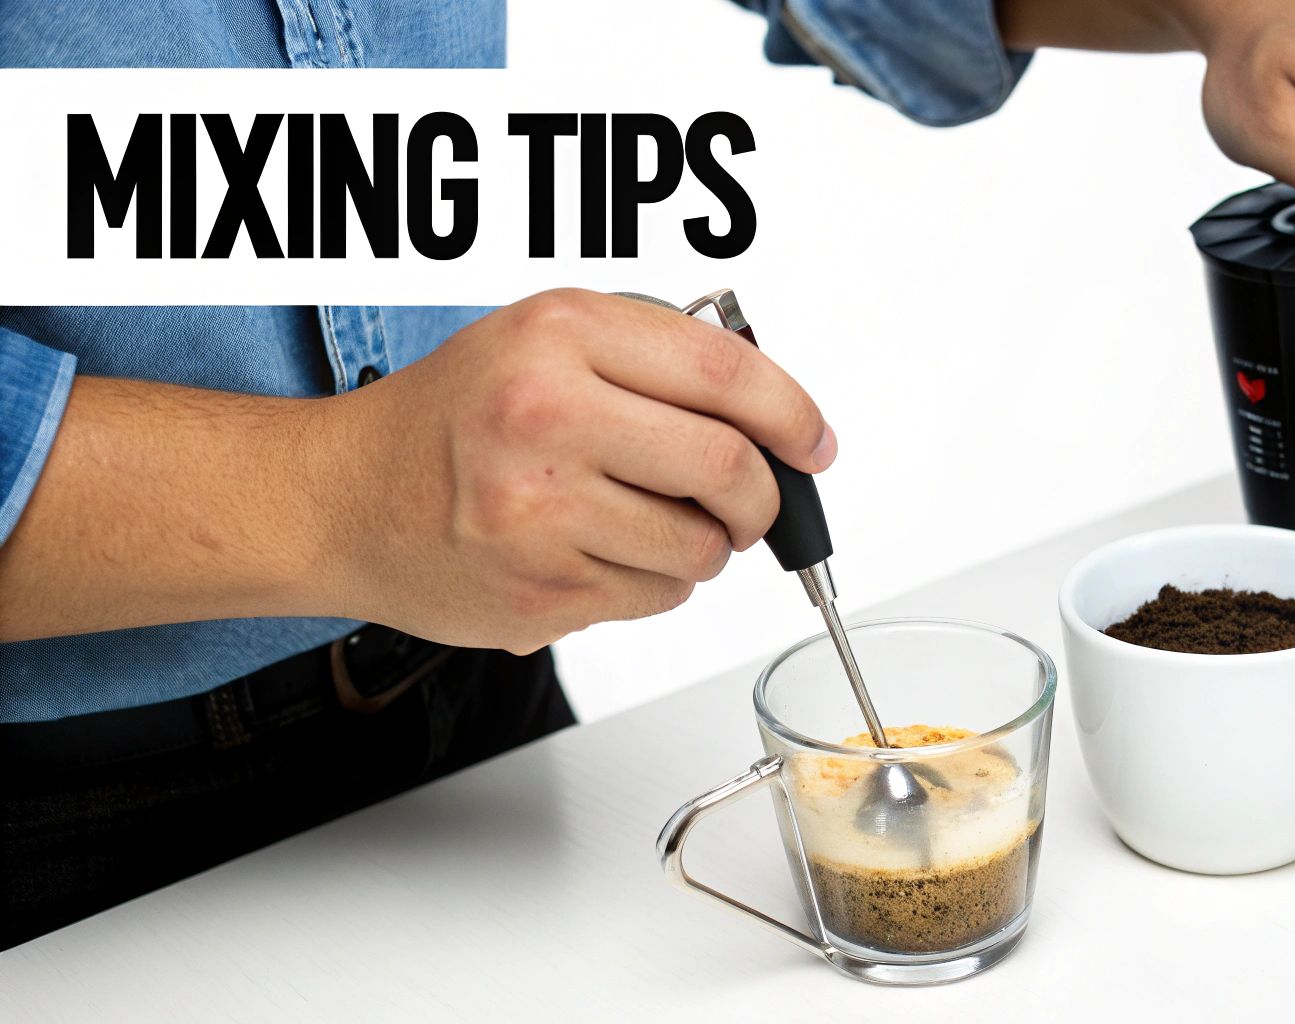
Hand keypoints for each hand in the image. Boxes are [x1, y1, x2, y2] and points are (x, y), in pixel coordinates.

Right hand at [324, 289, 834, 652]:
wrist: (341, 497)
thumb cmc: (449, 418)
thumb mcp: (543, 340)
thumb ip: (653, 358)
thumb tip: (775, 417)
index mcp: (560, 335)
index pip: (725, 372)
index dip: (793, 413)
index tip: (813, 442)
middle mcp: (548, 415)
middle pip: (728, 465)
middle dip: (763, 496)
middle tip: (754, 503)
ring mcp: (540, 512)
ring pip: (700, 545)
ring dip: (704, 544)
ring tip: (652, 522)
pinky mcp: (540, 591)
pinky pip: (656, 596)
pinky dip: (654, 582)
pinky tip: (599, 553)